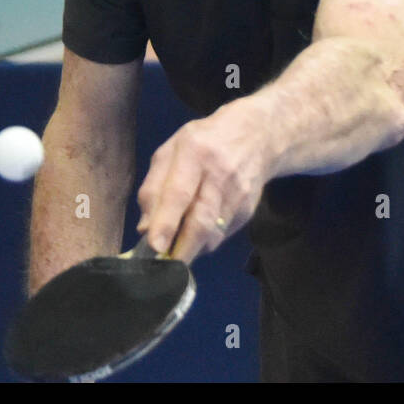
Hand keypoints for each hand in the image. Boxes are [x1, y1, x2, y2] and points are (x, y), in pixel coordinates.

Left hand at [136, 101, 272, 262]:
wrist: (257, 135)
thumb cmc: (204, 141)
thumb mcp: (171, 151)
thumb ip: (154, 187)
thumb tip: (145, 228)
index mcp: (195, 152)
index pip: (179, 193)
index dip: (166, 223)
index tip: (155, 247)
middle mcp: (220, 174)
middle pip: (201, 221)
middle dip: (181, 249)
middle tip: (163, 268)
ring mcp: (238, 194)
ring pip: (212, 234)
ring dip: (191, 249)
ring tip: (175, 253)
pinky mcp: (248, 210)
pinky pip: (222, 235)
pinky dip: (205, 242)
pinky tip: (195, 236)